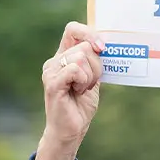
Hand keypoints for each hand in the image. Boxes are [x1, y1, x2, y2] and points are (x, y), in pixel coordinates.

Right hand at [35, 22, 105, 159]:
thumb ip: (96, 61)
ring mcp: (51, 71)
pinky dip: (83, 80)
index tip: (102, 48)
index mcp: (63, 56)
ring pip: (81, 57)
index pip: (73, 29)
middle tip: (89, 84)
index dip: (89, 33)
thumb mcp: (93, 78)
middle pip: (84, 46)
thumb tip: (107, 44)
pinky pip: (75, 69)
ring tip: (82, 89)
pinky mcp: (53, 83)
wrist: (71, 130)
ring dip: (90, 76)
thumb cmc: (80, 105)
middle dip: (97, 66)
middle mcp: (54, 61)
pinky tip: (78, 91)